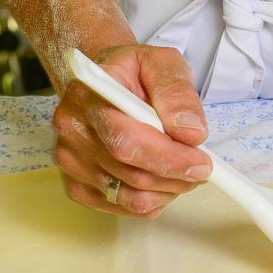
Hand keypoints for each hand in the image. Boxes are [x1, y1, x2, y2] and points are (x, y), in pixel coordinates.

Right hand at [52, 44, 211, 217]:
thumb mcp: (162, 64)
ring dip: (168, 190)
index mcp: (90, 96)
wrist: (103, 83)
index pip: (127, 141)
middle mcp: (73, 131)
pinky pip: (123, 208)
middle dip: (177, 176)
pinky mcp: (77, 185)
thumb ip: (177, 93)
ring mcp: (70, 161)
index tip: (202, 163)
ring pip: (131, 198)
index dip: (169, 159)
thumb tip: (190, 132)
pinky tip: (161, 179)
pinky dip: (152, 200)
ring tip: (182, 169)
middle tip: (202, 166)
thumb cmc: (134, 73)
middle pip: (132, 174)